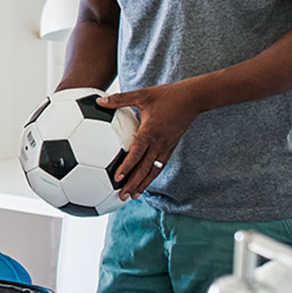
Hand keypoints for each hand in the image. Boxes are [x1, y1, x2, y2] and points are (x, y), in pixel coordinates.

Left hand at [100, 84, 200, 198]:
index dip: (127, 167)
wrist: (193, 99)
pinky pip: (161, 164)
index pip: (137, 153)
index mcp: (150, 131)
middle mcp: (159, 142)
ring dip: (143, 184)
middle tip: (122, 197)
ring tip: (133, 196)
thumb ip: (119, 100)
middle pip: (145, 168)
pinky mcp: (172, 146)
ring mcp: (167, 146)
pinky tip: (145, 182)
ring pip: (154, 170)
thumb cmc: (166, 95)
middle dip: (133, 183)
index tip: (117, 179)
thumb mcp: (142, 95)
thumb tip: (99, 101)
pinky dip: (152, 175)